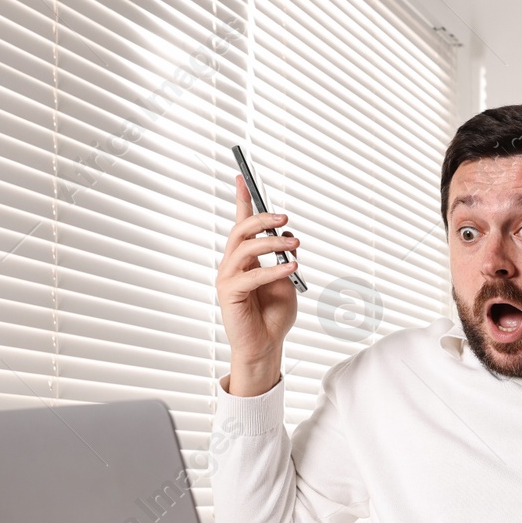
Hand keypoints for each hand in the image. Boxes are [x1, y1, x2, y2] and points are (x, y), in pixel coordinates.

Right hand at [218, 174, 302, 396]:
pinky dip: (273, 269)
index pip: (241, 224)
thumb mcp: (287, 282)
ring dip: (270, 242)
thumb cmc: (274, 314)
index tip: (243, 177)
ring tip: (293, 243)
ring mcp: (228, 277)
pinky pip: (251, 275)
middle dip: (261, 219)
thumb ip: (286, 259)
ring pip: (244, 248)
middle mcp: (233, 264)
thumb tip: (288, 238)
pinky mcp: (229, 293)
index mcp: (246, 259)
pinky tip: (291, 268)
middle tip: (284, 218)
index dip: (242, 200)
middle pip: (240, 231)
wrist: (267, 345)